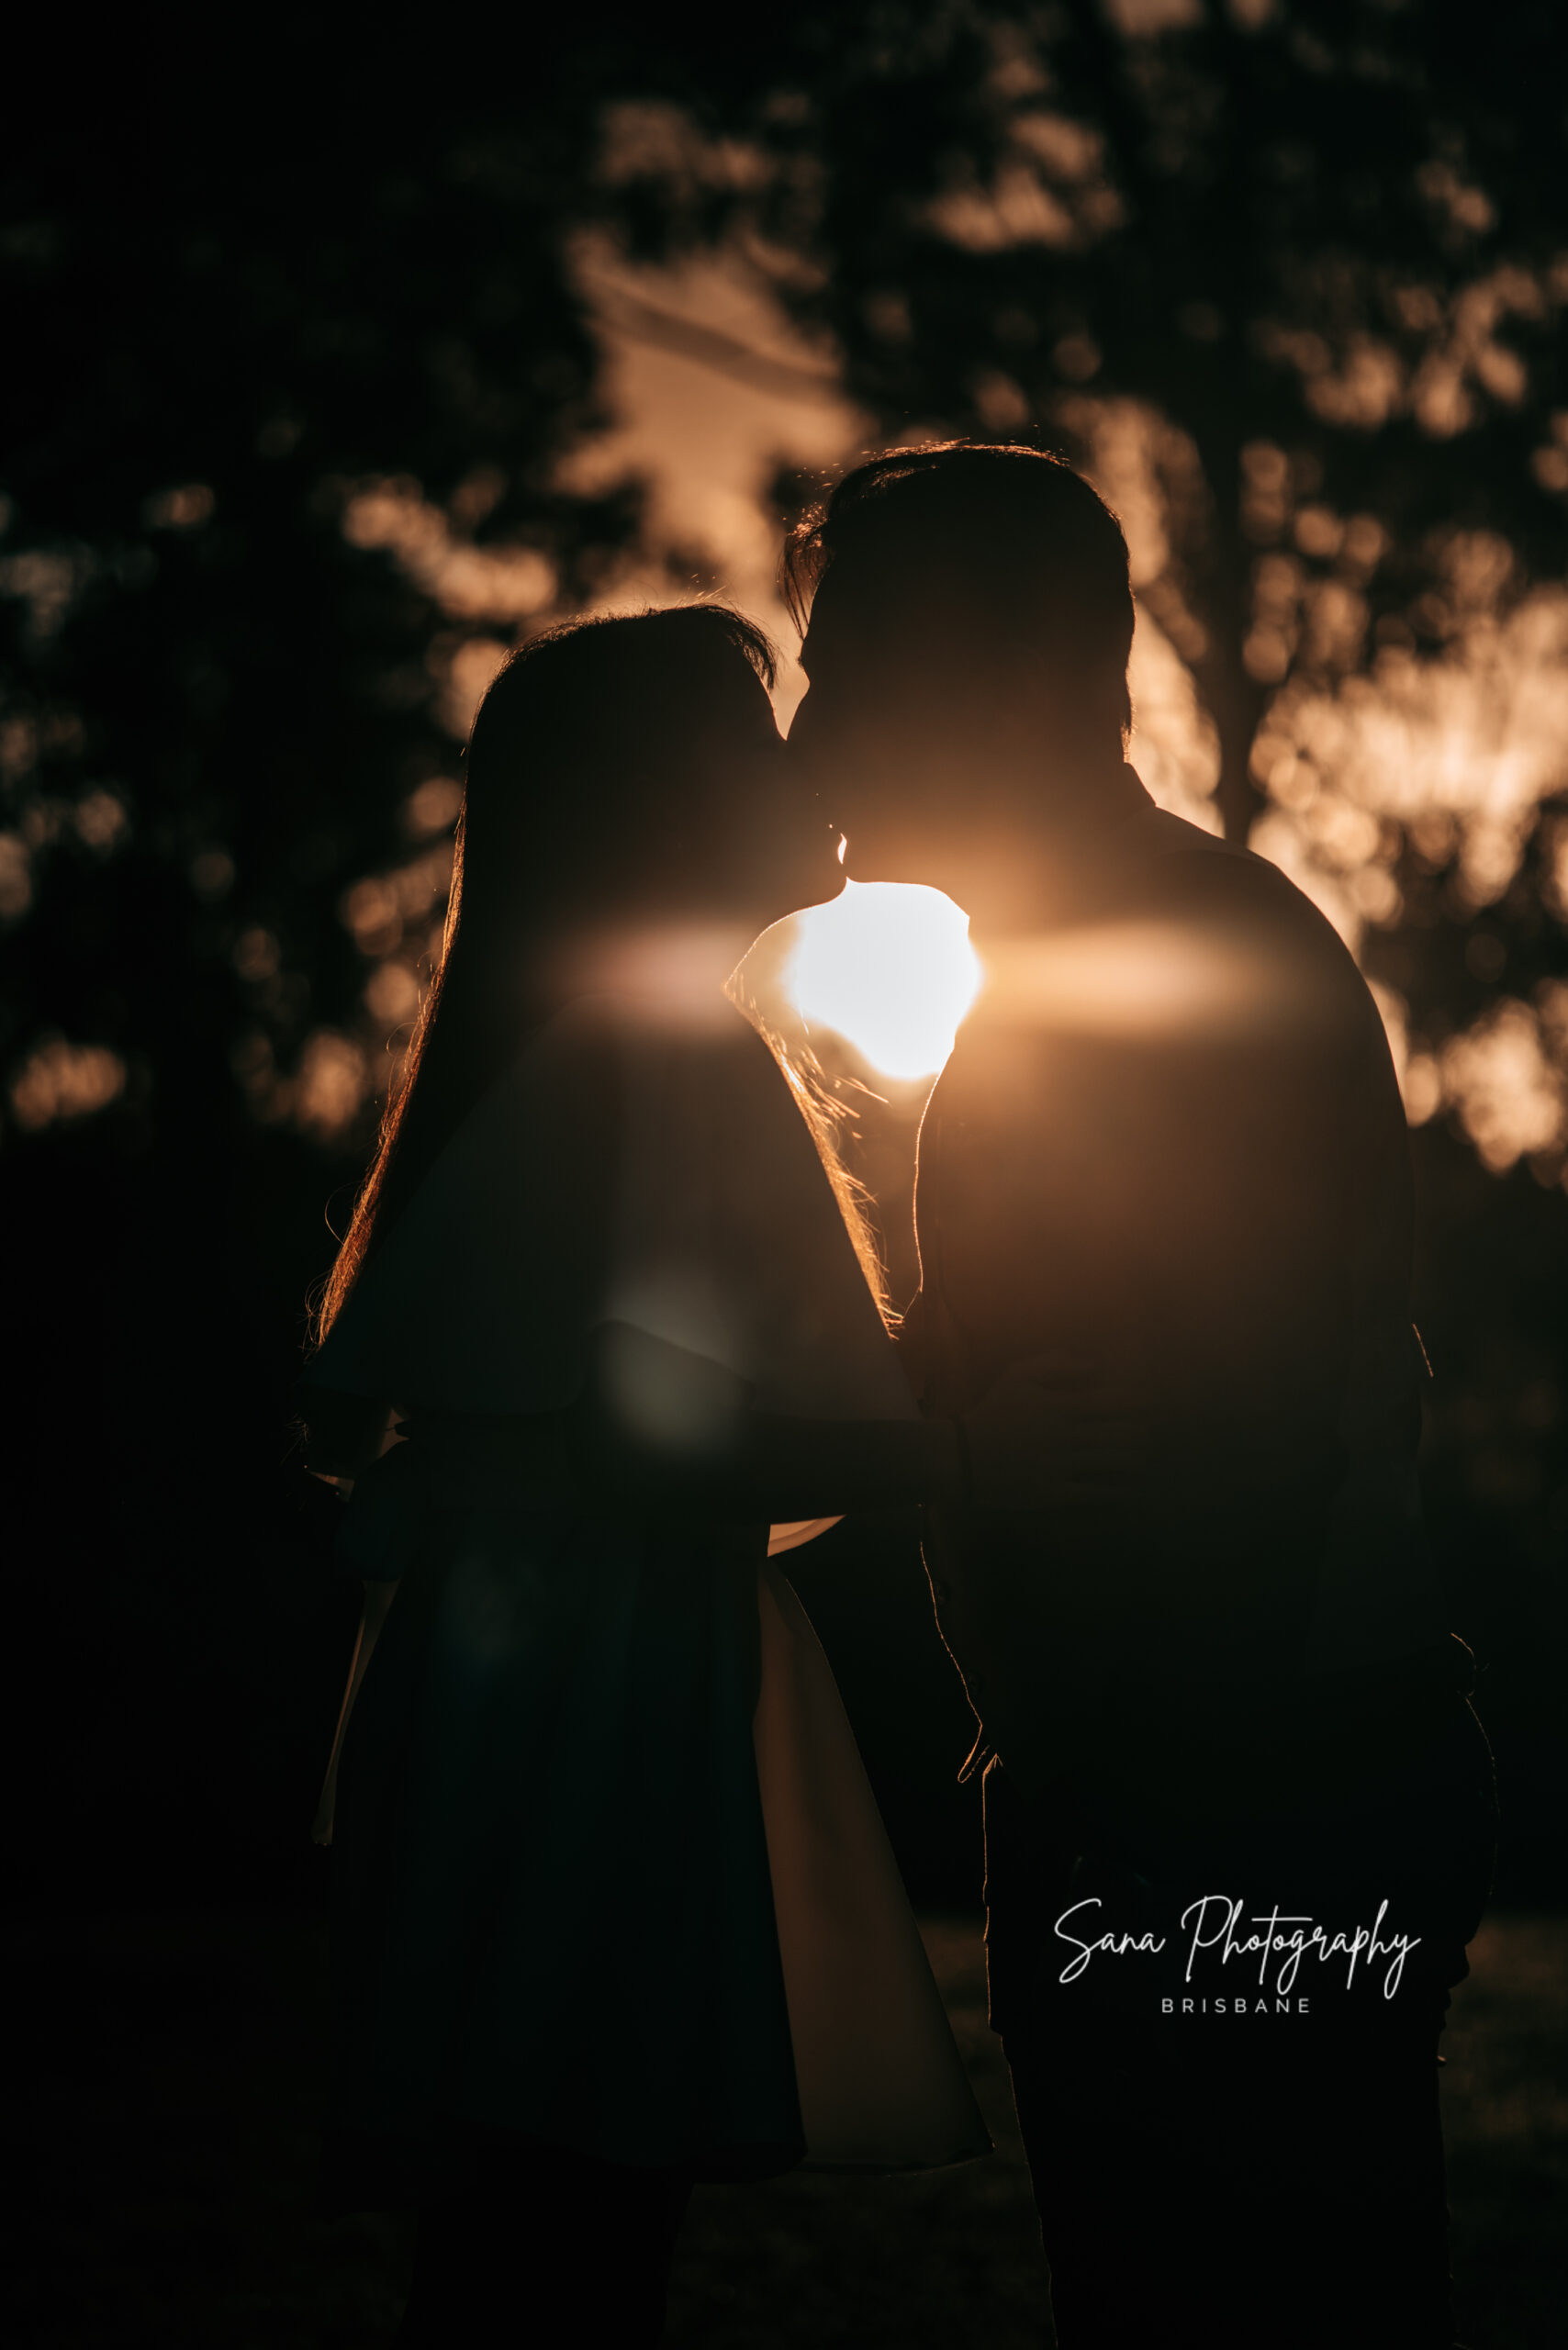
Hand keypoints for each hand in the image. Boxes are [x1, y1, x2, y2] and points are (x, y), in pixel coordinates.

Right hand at [956, 1350, 1151, 1511]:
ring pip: (1116, 1463)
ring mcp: (1061, 1466)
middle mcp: (1066, 1436)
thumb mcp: (1017, 1376)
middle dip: (1142, 1433)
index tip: (1149, 1405)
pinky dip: (1117, 1489)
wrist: (962, 1458)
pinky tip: (1124, 1486)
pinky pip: (1097, 1493)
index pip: (1117, 1402)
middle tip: (1147, 1434)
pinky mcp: (1055, 1493)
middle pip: (1123, 1434)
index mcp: (1061, 1406)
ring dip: (1134, 1460)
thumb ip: (1056, 1363)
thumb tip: (1096, 1363)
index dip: (1141, 1403)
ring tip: (1139, 1458)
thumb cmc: (994, 1412)